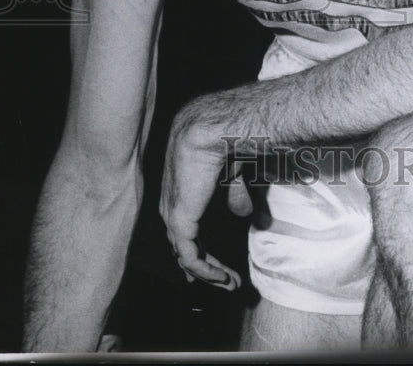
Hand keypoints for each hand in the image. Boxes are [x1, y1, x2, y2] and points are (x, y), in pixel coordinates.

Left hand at [160, 105, 241, 290]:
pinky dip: (206, 271)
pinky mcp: (179, 221)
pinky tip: (222, 279)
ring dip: (208, 272)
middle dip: (203, 263)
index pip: (183, 221)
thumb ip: (235, 192)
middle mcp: (170, 198)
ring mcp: (171, 211)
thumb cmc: (225, 138)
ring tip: (229, 284)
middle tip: (224, 281)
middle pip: (182, 240)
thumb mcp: (233, 171)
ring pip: (185, 252)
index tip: (214, 263)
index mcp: (180, 184)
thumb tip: (242, 214)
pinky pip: (190, 256)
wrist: (214, 129)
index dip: (199, 243)